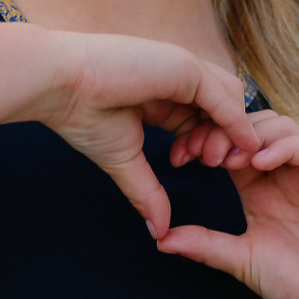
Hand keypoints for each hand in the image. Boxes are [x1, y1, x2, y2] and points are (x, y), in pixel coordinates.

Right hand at [38, 31, 260, 239]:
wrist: (61, 86)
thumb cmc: (83, 115)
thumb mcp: (124, 160)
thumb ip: (147, 191)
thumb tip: (159, 232)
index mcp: (161, 92)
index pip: (200, 115)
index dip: (202, 141)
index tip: (185, 164)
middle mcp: (176, 76)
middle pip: (221, 106)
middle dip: (222, 138)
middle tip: (209, 164)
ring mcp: (182, 67)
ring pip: (229, 98)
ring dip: (230, 132)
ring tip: (212, 159)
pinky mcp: (185, 66)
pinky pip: (223, 96)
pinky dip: (235, 121)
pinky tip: (238, 143)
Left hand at [158, 110, 298, 298]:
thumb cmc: (297, 286)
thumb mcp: (242, 258)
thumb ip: (205, 244)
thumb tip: (160, 240)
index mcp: (258, 185)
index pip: (227, 144)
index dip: (202, 142)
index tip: (179, 157)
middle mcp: (282, 171)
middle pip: (249, 126)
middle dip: (219, 131)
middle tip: (199, 152)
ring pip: (277, 126)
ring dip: (248, 135)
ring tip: (227, 160)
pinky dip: (280, 146)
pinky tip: (258, 164)